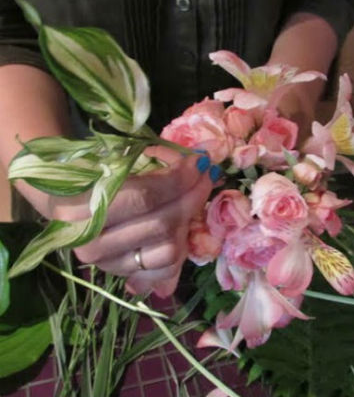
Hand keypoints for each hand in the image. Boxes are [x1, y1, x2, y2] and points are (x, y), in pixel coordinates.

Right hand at [51, 149, 214, 297]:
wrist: (62, 206)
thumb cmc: (86, 176)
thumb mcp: (109, 162)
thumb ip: (148, 165)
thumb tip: (195, 165)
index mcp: (81, 211)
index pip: (144, 198)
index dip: (178, 179)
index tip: (198, 162)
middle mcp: (93, 245)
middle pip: (161, 224)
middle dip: (192, 196)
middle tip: (206, 175)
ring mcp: (109, 265)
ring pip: (169, 250)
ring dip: (189, 220)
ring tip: (193, 197)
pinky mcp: (124, 276)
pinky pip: (166, 269)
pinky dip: (181, 247)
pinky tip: (182, 224)